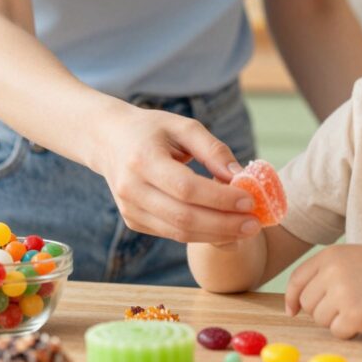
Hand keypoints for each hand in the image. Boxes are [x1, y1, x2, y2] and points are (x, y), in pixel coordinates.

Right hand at [90, 101, 259, 244]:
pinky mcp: (133, 221)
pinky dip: (201, 234)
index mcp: (143, 159)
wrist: (107, 140)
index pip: (186, 187)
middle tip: (254, 223)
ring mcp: (129, 208)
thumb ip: (213, 148)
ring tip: (245, 229)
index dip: (220, 198)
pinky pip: (172, 233)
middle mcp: (131, 188)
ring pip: (178, 232)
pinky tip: (223, 227)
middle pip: (184, 216)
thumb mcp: (183, 127)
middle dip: (224, 224)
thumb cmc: (151, 130)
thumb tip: (241, 175)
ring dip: (216, 234)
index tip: (250, 200)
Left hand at [284, 245, 361, 338]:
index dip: (292, 298)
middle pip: (307, 303)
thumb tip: (295, 305)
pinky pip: (337, 332)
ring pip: (321, 320)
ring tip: (361, 307)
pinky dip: (350, 330)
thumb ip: (325, 274)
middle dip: (322, 310)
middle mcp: (331, 273)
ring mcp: (342, 293)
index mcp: (329, 256)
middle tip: (347, 305)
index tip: (293, 310)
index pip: (297, 279)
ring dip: (338, 320)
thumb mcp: (351, 259)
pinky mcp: (354, 315)